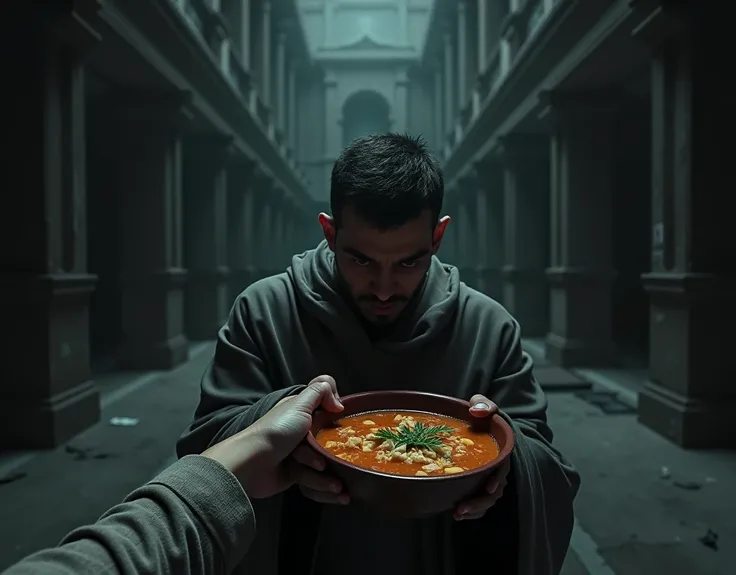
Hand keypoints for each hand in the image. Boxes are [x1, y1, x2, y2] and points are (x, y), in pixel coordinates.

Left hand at [202, 375, 343, 498]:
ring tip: (338, 486)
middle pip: (327, 443)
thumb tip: (339, 404)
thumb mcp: (299, 404)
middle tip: (344, 463)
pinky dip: (323, 489)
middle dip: (336, 456)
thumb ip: (320, 390)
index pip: (325, 412)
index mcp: (300, 413)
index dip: (336, 419)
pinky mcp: (292, 475)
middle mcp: (299, 432)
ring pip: (322, 466)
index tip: (344, 423)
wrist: (251, 464)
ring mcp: (296, 455)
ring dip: (330, 478)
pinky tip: (337, 495)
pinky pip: (313, 482)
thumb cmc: (276, 431)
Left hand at [453, 394, 510, 520]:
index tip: (489, 487)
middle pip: (494, 491)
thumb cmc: (480, 414)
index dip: (498, 478)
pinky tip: (455, 513)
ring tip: (456, 514)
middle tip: (461, 508)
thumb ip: (483, 403)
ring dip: (473, 509)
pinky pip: (478, 503)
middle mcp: (497, 467)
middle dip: (480, 502)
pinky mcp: (478, 485)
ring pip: (486, 500)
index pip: (503, 467)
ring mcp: (488, 478)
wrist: (477, 424)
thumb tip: (476, 410)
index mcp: (501, 449)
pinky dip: (470, 510)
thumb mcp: (483, 404)